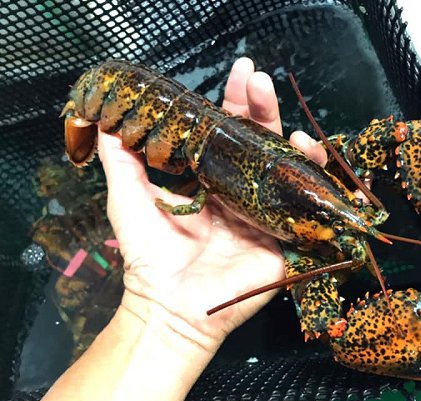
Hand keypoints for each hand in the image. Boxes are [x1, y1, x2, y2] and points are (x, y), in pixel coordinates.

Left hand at [98, 57, 324, 353]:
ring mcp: (266, 212)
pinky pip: (306, 205)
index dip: (237, 102)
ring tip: (288, 123)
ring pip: (288, 168)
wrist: (171, 306)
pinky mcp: (284, 237)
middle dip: (263, 109)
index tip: (242, 72)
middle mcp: (242, 189)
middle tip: (261, 81)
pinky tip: (308, 155)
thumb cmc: (149, 254)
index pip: (229, 131)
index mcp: (211, 179)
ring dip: (293, 139)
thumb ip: (121, 159)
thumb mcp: (129, 198)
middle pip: (261, 141)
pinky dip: (314, 179)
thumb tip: (104, 120)